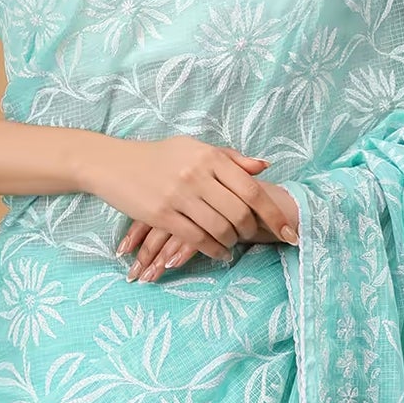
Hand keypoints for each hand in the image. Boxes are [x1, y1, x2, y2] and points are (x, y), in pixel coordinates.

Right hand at [87, 139, 297, 281]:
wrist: (113, 164)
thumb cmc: (159, 157)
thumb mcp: (194, 149)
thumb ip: (230, 159)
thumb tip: (264, 166)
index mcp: (209, 156)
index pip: (252, 190)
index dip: (274, 215)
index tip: (289, 233)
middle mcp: (196, 175)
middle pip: (239, 214)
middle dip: (251, 231)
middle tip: (250, 236)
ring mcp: (179, 196)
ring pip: (220, 229)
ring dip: (231, 243)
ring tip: (232, 245)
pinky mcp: (162, 215)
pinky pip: (197, 240)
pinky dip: (213, 251)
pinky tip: (218, 253)